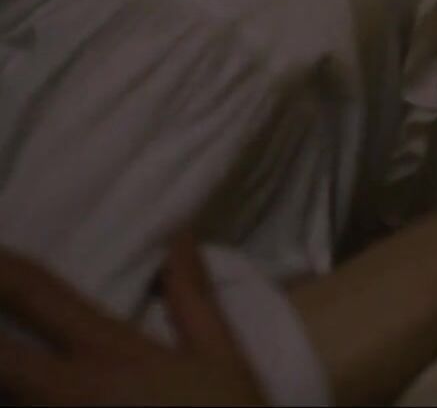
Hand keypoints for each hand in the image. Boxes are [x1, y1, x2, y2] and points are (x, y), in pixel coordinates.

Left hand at [0, 235, 265, 405]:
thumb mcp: (222, 359)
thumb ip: (193, 299)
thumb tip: (177, 238)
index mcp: (106, 351)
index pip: (34, 292)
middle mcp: (66, 388)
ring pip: (2, 391)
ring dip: (2, 376)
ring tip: (4, 364)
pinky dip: (14, 400)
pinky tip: (15, 390)